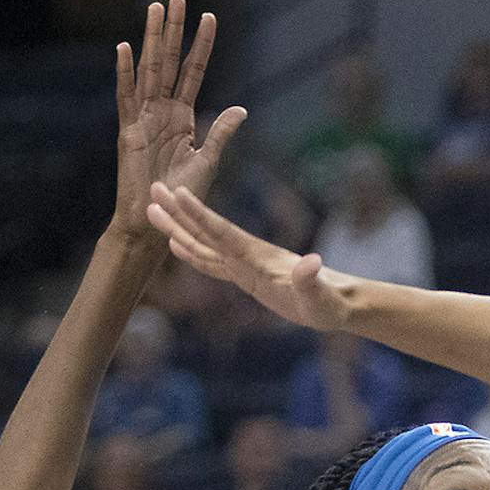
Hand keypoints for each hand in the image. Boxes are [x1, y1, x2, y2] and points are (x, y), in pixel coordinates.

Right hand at [112, 0, 246, 247]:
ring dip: (152, 40)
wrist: (160, 221)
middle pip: (170, 62)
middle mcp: (163, 111)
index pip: (194, 72)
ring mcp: (144, 118)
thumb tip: (241, 108)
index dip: (202, 45)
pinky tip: (125, 48)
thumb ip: (221, 133)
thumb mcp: (209, 161)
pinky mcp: (128, 131)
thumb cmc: (183, 197)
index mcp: (183, 117)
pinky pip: (126, 97)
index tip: (210, 17)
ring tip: (155, 9)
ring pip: (149, 70)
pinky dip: (125, 73)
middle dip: (174, 30)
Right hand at [149, 180, 342, 328]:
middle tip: (152, 188)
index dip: (201, 215)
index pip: (223, 233)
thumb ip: (311, 279)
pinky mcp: (245, 276)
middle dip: (179, 212)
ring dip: (177, 228)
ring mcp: (244, 265)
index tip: (178, 192)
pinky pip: (212, 263)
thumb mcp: (319, 295)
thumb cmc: (329, 301)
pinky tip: (175, 244)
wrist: (337, 302)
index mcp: (257, 257)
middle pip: (206, 232)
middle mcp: (247, 256)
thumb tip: (312, 262)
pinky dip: (192, 253)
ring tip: (152, 210)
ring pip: (203, 244)